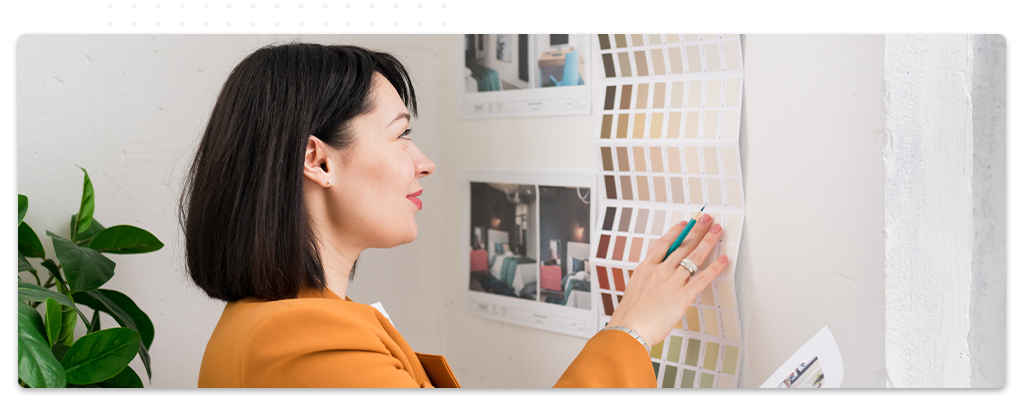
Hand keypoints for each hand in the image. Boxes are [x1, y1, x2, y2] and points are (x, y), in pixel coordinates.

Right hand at [606, 213, 729, 347]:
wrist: (629, 329)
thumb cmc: (629, 315)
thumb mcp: (634, 289)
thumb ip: (647, 281)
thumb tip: (654, 280)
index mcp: (646, 268)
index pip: (663, 243)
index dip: (676, 232)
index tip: (684, 224)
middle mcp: (660, 271)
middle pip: (682, 245)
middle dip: (696, 230)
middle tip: (706, 219)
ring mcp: (672, 282)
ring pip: (694, 257)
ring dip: (708, 241)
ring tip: (717, 230)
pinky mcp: (682, 296)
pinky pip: (702, 278)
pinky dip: (714, 268)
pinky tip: (723, 260)